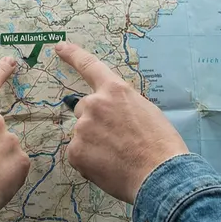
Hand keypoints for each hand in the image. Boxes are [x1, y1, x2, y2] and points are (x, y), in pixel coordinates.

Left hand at [57, 41, 188, 203]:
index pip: (89, 66)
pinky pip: (78, 154)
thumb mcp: (145, 112)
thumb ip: (121, 106)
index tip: (59, 46)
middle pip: (84, 108)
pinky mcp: (75, 151)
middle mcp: (94, 104)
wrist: (160, 175)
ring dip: (93, 143)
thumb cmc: (160, 145)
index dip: (73, 55)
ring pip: (82, 134)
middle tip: (117, 140)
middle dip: (95, 122)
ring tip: (118, 158)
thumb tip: (110, 116)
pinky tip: (108, 167)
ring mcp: (82, 128)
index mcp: (115, 90)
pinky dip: (89, 161)